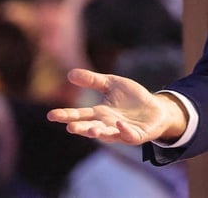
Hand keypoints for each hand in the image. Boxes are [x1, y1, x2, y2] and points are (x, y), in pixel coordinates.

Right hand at [47, 68, 188, 144]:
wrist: (156, 107)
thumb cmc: (132, 97)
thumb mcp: (112, 84)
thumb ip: (93, 80)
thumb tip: (70, 73)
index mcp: (99, 113)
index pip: (80, 115)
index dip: (66, 115)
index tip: (51, 115)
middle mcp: (107, 124)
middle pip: (90, 128)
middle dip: (80, 128)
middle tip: (69, 127)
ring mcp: (121, 132)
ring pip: (107, 135)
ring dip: (99, 133)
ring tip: (90, 130)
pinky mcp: (137, 135)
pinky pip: (129, 135)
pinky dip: (124, 131)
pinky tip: (119, 124)